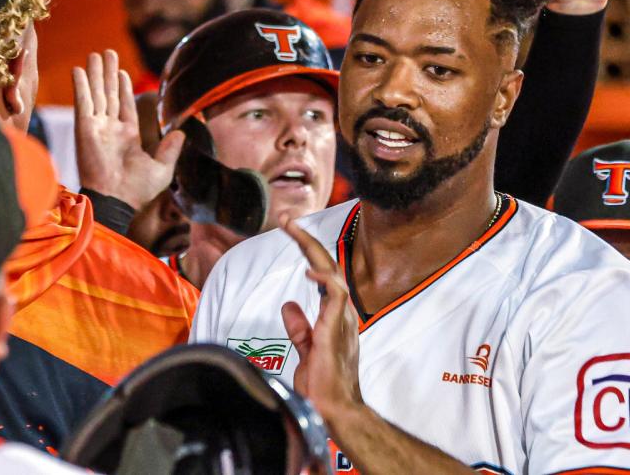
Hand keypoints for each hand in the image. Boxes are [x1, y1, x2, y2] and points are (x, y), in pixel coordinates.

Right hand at [73, 50, 183, 209]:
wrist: (117, 199)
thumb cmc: (138, 190)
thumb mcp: (162, 168)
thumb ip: (170, 149)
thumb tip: (182, 133)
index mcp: (128, 137)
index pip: (125, 106)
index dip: (123, 88)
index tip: (122, 72)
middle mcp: (110, 129)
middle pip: (109, 95)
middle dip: (108, 74)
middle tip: (107, 53)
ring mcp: (96, 127)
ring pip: (96, 94)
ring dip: (96, 74)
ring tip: (96, 54)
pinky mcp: (85, 128)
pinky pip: (83, 102)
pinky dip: (81, 85)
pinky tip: (80, 69)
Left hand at [279, 213, 361, 421]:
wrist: (334, 410)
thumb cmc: (323, 385)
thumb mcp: (307, 349)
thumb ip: (300, 327)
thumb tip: (289, 304)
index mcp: (335, 314)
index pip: (323, 273)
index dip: (308, 250)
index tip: (291, 230)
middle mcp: (342, 311)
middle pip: (327, 265)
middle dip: (307, 239)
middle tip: (287, 218)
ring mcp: (342, 318)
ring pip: (332, 272)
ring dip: (311, 248)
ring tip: (292, 228)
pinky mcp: (336, 329)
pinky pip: (337, 295)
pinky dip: (325, 279)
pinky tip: (310, 269)